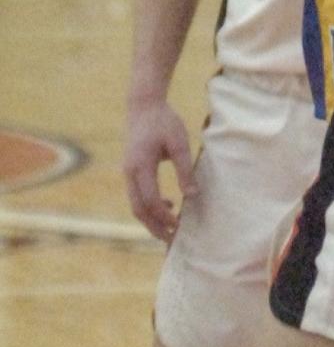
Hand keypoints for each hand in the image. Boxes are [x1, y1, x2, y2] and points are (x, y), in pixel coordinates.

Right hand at [123, 99, 195, 242]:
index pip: (150, 200)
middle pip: (138, 209)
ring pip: (135, 205)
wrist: (143, 106)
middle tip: (171, 240)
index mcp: (140, 166)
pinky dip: (149, 207)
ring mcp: (127, 173)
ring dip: (151, 219)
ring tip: (170, 228)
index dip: (163, 216)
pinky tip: (168, 205)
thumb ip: (184, 169)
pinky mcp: (131, 172)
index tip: (178, 225)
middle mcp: (130, 173)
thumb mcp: (179, 142)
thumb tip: (192, 196)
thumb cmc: (164, 122)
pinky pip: (137, 196)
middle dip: (154, 227)